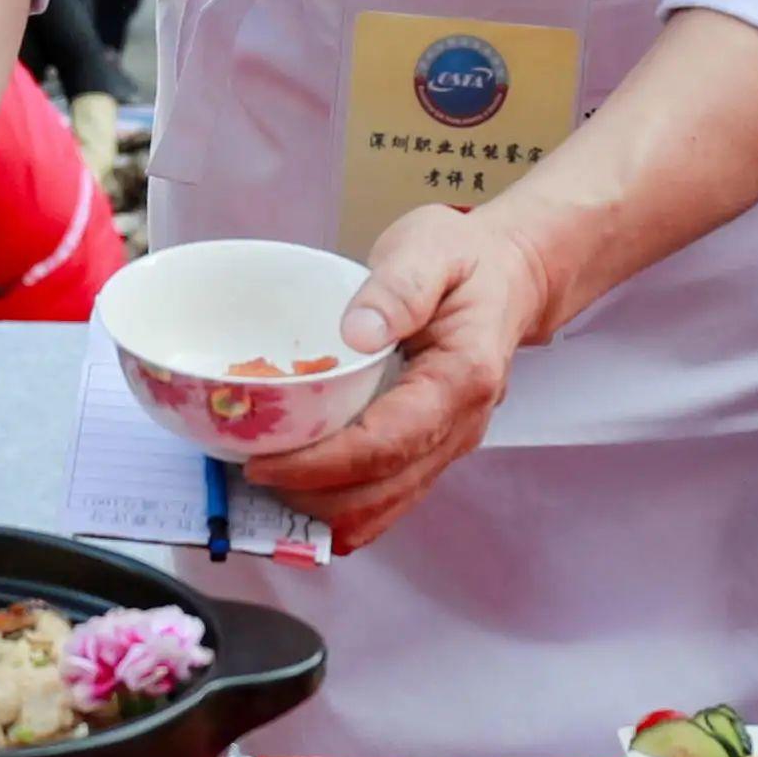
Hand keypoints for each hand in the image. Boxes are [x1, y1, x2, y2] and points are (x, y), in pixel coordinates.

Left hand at [236, 196, 562, 551]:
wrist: (509, 276)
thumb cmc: (466, 259)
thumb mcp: (431, 247)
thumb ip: (397, 287)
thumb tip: (357, 333)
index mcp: (463, 377)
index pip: (388, 441)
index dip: (323, 464)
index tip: (266, 463)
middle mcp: (461, 424)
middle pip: (384, 488)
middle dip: (313, 494)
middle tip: (248, 476)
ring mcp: (449, 442)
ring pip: (387, 504)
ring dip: (325, 509)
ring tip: (266, 489)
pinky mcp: (432, 447)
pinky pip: (390, 495)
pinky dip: (344, 506)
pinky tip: (301, 495)